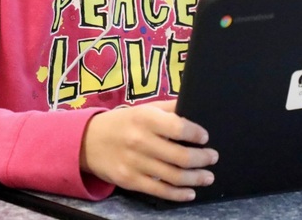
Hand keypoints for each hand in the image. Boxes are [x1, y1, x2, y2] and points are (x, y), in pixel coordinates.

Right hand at [80, 100, 217, 201]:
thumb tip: (194, 107)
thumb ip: (169, 108)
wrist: (88, 141)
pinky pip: (160, 191)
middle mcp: (141, 141)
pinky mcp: (130, 181)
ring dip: (196, 178)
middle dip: (202, 159)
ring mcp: (135, 163)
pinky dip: (179, 194)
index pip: (179, 127)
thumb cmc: (123, 122)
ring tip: (207, 176)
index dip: (196, 134)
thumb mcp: (144, 108)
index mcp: (145, 118)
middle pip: (180, 156)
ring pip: (174, 176)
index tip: (205, 137)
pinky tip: (190, 192)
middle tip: (212, 158)